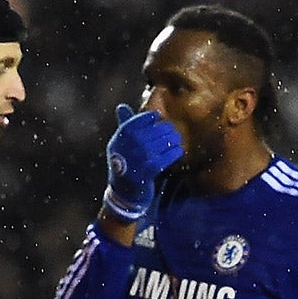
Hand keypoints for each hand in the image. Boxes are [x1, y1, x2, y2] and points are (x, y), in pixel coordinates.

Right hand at [102, 104, 182, 222]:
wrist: (124, 192)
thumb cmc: (124, 164)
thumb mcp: (119, 144)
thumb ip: (123, 125)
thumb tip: (121, 106)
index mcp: (120, 137)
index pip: (138, 120)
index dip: (150, 117)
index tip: (158, 117)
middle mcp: (129, 145)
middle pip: (153, 130)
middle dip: (165, 129)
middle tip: (172, 130)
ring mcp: (139, 157)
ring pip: (162, 142)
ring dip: (172, 139)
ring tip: (177, 139)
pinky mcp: (150, 170)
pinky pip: (167, 156)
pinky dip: (175, 152)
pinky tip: (178, 150)